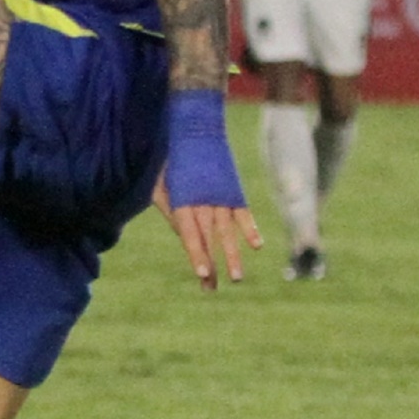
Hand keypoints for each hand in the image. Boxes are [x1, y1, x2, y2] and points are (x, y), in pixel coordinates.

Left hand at [153, 172, 262, 289]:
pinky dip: (251, 228)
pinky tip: (257, 246)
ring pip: (227, 230)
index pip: (190, 234)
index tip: (202, 274)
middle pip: (208, 238)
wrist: (197, 131)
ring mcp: (221, 196)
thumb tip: (182, 236)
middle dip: (211, 264)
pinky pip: (244, 213)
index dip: (196, 254)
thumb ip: (170, 211)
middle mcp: (203, 201)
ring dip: (233, 254)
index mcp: (183, 201)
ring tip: (236, 278)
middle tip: (212, 287)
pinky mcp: (234, 190)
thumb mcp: (162, 185)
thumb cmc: (174, 162)